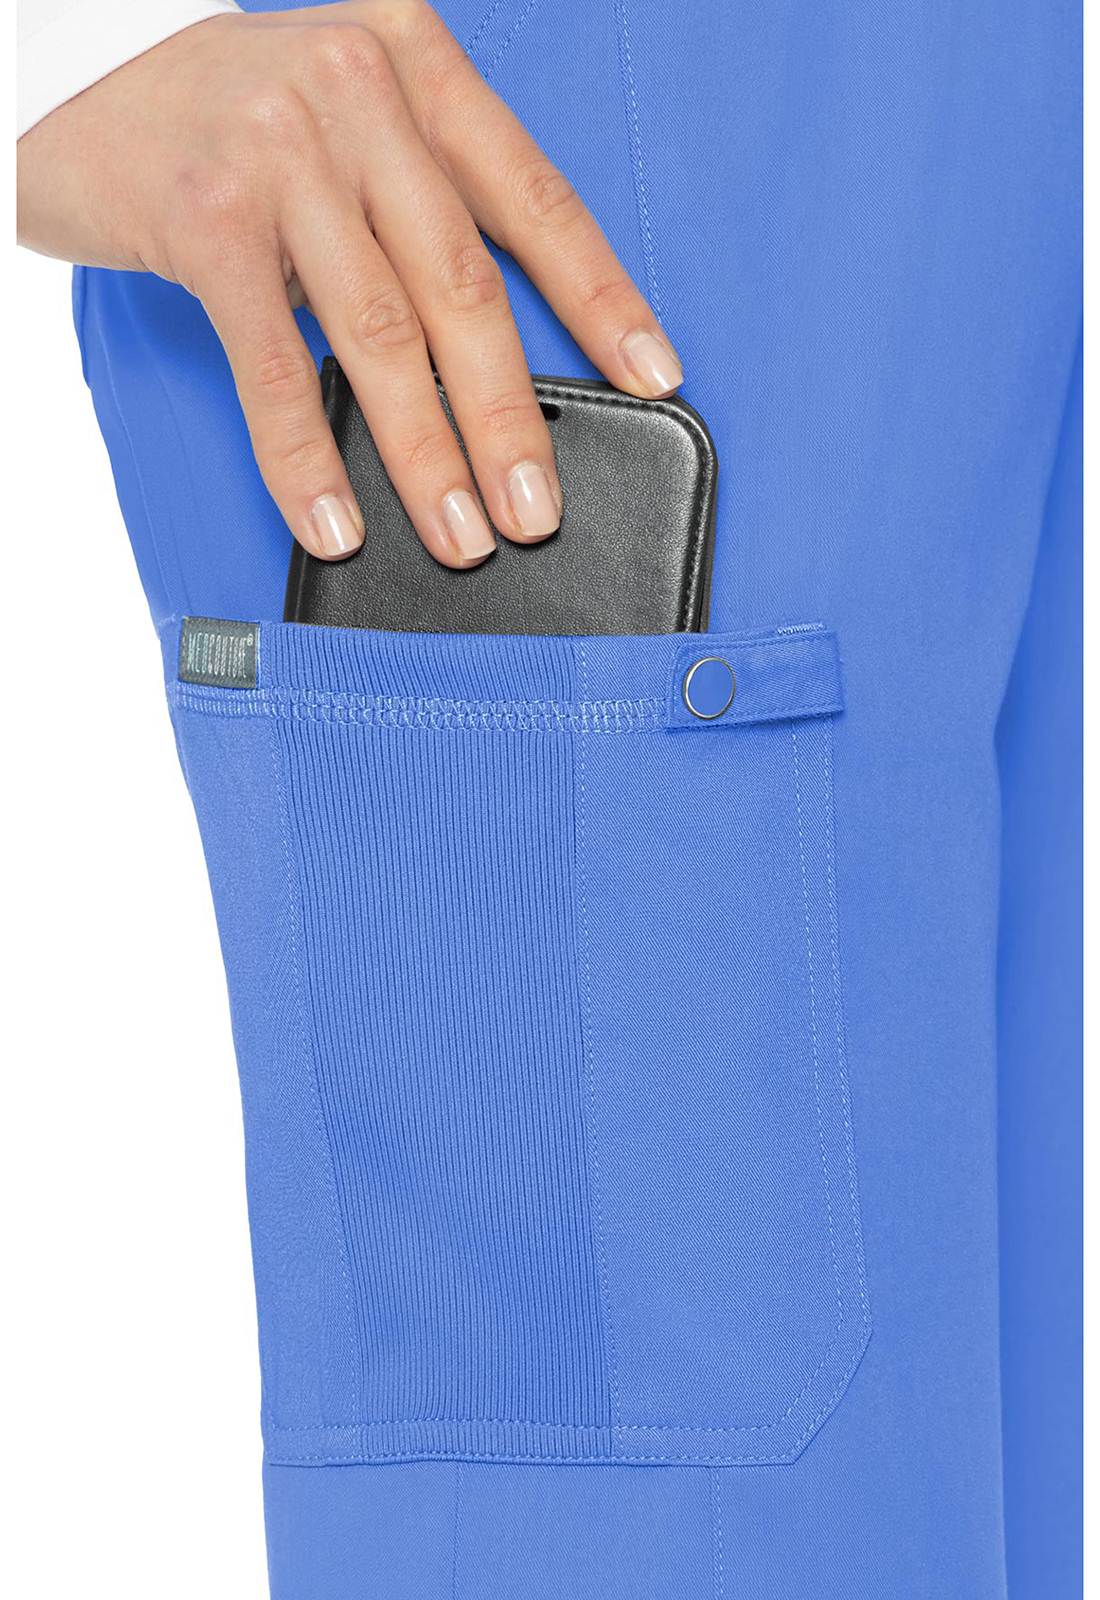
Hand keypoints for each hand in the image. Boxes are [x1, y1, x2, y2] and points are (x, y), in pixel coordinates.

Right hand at [17, 1, 683, 565]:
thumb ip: (418, 198)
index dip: (600, 298)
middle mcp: (358, 93)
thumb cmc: (227, 115)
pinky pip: (276, 365)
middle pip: (464, 286)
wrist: (75, 68)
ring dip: (427, 454)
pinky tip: (338, 520)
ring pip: (383, 334)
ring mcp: (278, 151)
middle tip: (536, 508)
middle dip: (508, 417)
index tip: (653, 376)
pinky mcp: (205, 218)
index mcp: (414, 65)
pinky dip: (309, 456)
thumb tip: (486, 355)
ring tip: (460, 534)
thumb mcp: (346, 118)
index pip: (534, 198)